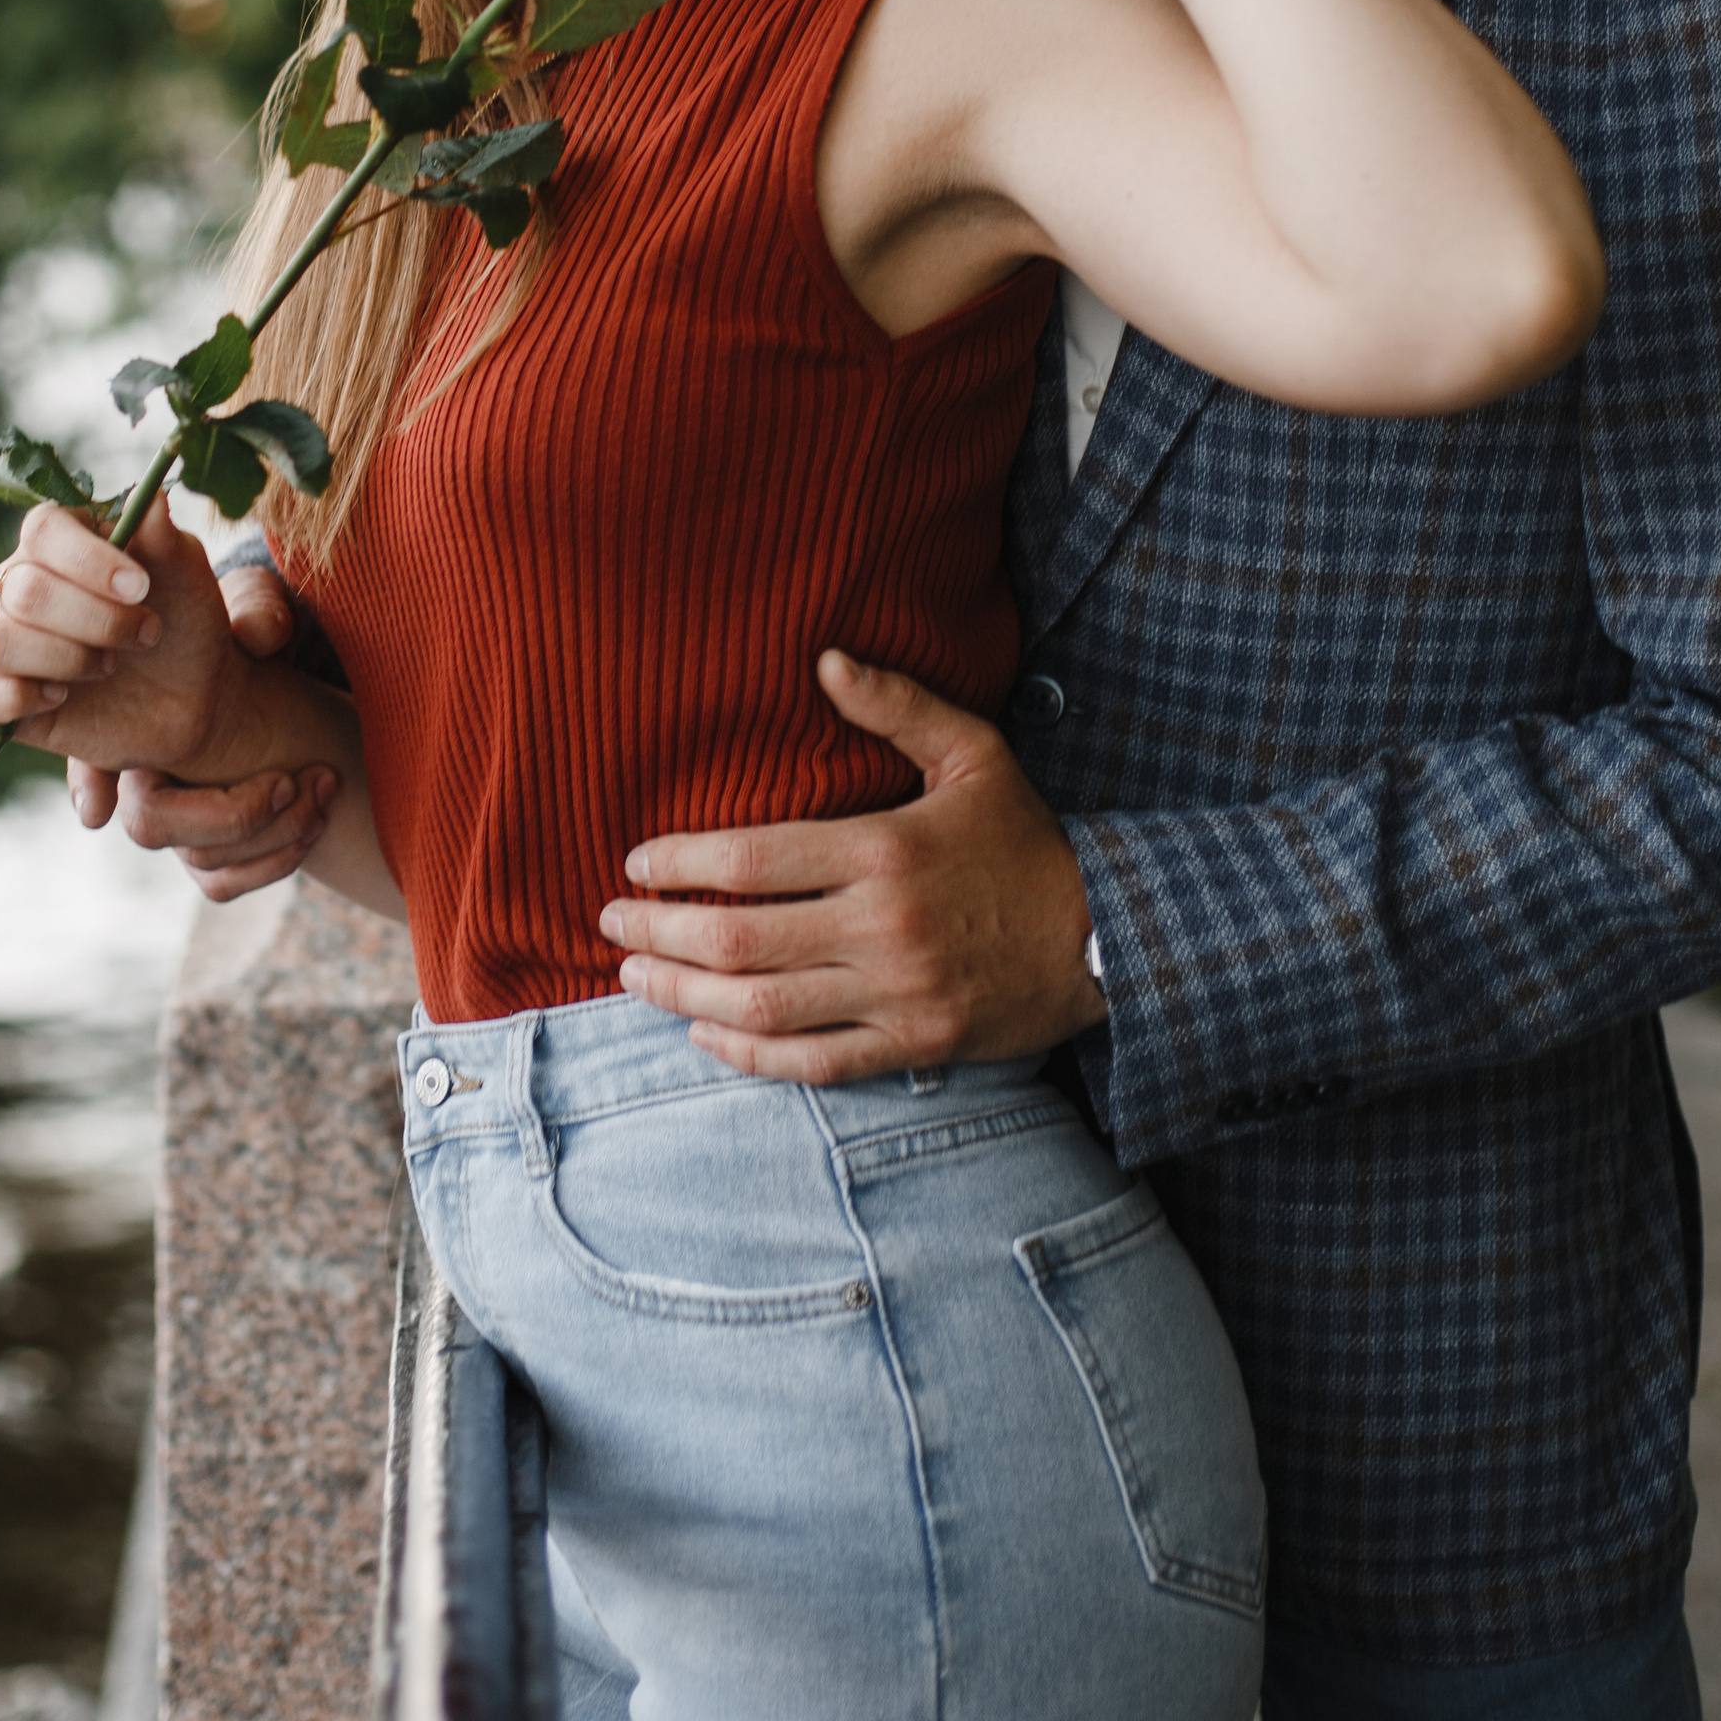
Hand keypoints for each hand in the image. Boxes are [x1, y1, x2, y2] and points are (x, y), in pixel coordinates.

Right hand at [0, 497, 314, 786]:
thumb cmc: (185, 621)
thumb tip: (151, 494)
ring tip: (110, 666)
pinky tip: (59, 699)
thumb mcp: (187, 576)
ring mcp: (11, 642)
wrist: (194, 694)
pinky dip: (10, 701)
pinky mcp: (4, 699)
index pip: (42, 530)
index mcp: (61, 542)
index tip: (141, 588)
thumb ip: (164, 537)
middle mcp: (22, 586)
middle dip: (97, 621)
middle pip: (24, 592)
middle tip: (147, 634)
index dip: (87, 560)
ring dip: (64, 660)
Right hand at [61, 557, 337, 883]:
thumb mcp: (257, 603)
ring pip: (201, 862)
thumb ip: (255, 608)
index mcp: (135, 714)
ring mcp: (177, 820)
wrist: (291, 682)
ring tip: (322, 785)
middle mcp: (144, 776)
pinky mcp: (210, 854)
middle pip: (149, 825)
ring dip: (271, 832)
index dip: (92, 782)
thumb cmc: (253, 631)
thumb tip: (259, 636)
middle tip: (288, 781)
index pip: (91, 753)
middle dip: (227, 812)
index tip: (98, 811)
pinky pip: (224, 886)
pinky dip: (277, 861)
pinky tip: (317, 819)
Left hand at [595, 651, 1105, 1081]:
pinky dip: (750, 1055)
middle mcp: (881, 926)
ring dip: (685, 994)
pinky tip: (706, 1033)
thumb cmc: (1027, 843)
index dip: (681, 863)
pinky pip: (814, 1062)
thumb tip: (826, 658)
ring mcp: (896, 994)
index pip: (754, 857)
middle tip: (612, 925)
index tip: (636, 865)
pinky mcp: (913, 1044)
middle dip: (662, 933)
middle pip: (741, 938)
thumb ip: (898, 707)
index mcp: (885, 850)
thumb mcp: (976, 755)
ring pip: (764, 1007)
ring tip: (634, 978)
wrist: (1107, 937)